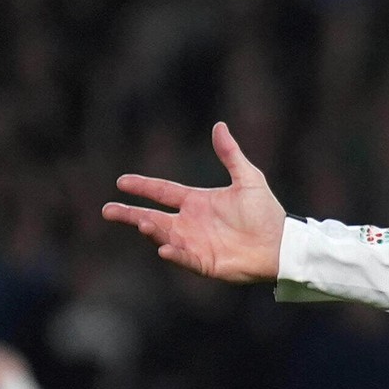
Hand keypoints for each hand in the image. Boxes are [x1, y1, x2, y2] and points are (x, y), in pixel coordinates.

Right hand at [102, 123, 286, 281]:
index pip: (163, 192)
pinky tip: (163, 248)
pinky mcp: (204, 263)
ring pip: (164, 236)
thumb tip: (219, 126)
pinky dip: (173, 253)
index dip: (143, 186)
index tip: (122, 182)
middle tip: (107, 210)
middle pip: (152, 217)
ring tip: (142, 222)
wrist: (280, 243)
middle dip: (129, 214)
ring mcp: (195, 243)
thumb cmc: (265, 212)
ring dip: (151, 230)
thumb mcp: (247, 178)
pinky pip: (184, 258)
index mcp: (197, 202)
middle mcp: (190, 223)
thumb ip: (230, 154)